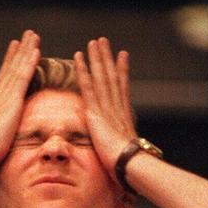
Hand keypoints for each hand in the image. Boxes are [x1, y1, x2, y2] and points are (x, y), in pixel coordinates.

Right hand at [0, 30, 40, 173]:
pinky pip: (23, 76)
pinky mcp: (12, 100)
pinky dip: (29, 62)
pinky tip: (37, 50)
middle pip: (9, 69)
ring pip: (17, 68)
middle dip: (18, 52)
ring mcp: (4, 97)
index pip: (3, 82)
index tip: (13, 51)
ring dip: (26, 51)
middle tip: (25, 36)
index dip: (8, 65)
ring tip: (32, 35)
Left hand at [74, 38, 137, 179]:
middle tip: (104, 41)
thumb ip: (121, 150)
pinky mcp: (95, 112)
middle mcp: (116, 108)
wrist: (129, 164)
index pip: (121, 89)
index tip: (122, 56)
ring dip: (97, 58)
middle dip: (107, 58)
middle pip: (111, 77)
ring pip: (101, 77)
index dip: (122, 71)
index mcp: (123, 117)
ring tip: (94, 42)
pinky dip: (83, 71)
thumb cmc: (129, 166)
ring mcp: (106, 108)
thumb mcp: (124, 155)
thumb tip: (127, 152)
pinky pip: (88, 87)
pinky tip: (78, 58)